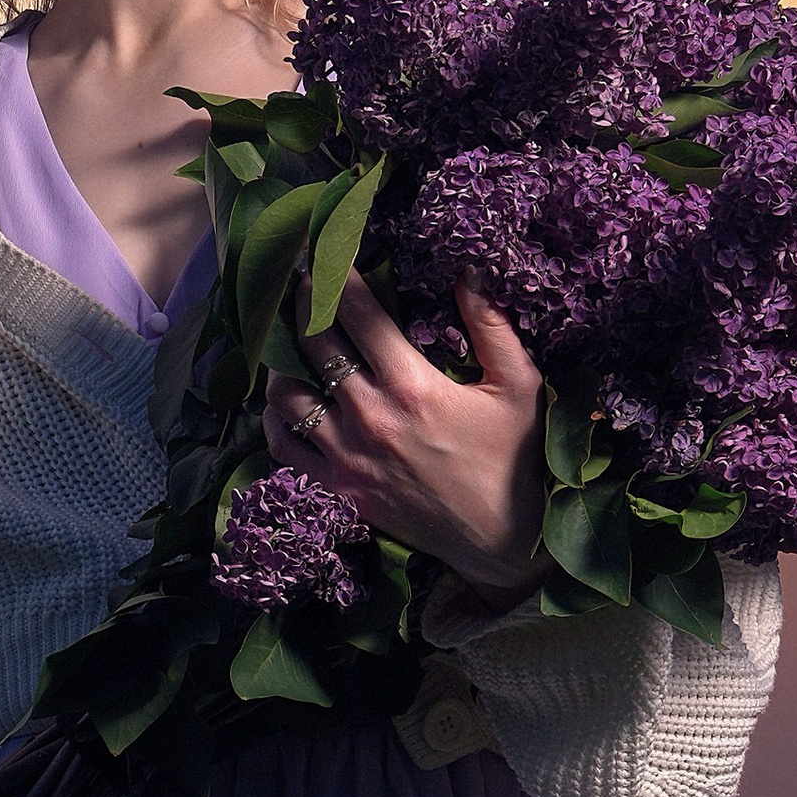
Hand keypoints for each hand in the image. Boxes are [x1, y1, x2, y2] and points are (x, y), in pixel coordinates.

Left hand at [264, 273, 546, 602]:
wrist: (502, 542)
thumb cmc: (516, 461)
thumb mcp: (520, 388)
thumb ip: (492, 327)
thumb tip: (467, 272)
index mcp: (414, 387)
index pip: (357, 315)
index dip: (336, 277)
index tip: (326, 254)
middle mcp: (371, 418)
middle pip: (314, 345)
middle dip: (304, 305)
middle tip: (303, 283)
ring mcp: (348, 456)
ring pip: (288, 394)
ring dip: (285, 361)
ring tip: (293, 340)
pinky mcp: (338, 488)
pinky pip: (284, 445)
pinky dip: (276, 417)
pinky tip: (289, 398)